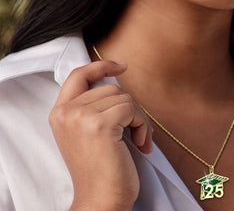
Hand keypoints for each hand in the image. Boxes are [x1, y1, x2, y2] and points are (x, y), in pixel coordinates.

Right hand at [49, 61, 152, 210]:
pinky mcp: (101, 125)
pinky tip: (141, 145)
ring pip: (125, 98)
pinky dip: (143, 126)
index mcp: (60, 112)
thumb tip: (118, 82)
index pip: (78, 75)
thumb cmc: (100, 168)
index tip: (121, 66)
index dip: (101, 66)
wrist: (100, 199)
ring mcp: (82, 116)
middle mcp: (67, 112)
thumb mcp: (86, 132)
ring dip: (138, 119)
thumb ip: (93, 106)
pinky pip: (132, 110)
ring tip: (138, 140)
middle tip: (136, 131)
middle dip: (130, 108)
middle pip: (111, 88)